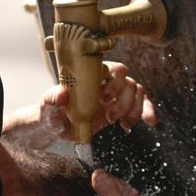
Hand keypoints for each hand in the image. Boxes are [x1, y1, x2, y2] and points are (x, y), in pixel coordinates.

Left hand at [1, 62, 156, 148]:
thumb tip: (62, 95)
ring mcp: (115, 94)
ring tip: (119, 123)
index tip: (103, 100)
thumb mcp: (49, 107)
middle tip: (109, 116)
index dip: (114, 83)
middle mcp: (105, 82)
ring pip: (136, 91)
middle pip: (127, 81)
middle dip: (123, 100)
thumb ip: (53, 100)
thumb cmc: (52, 112)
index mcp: (91, 76)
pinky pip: (140, 103)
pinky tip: (147, 122)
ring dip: (133, 108)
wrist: (57, 126)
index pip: (113, 69)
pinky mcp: (120, 107)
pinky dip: (145, 111)